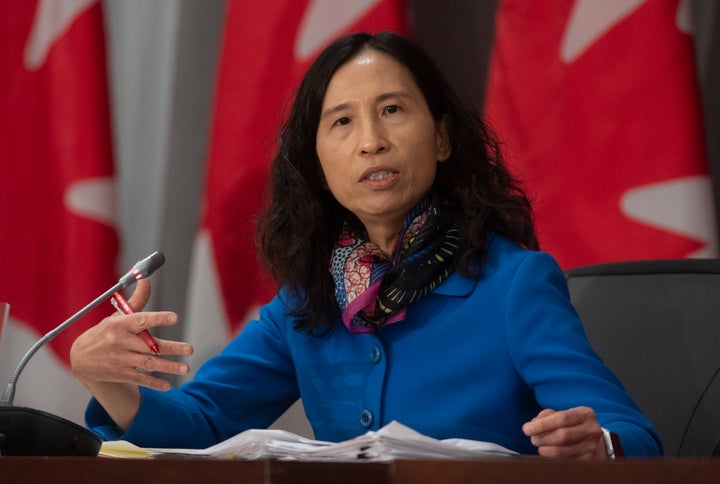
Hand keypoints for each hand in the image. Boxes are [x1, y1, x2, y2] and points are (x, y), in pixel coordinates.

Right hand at [70, 278, 193, 391]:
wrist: (80, 359)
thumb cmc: (105, 333)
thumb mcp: (117, 316)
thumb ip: (136, 301)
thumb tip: (146, 279)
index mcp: (119, 324)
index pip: (140, 320)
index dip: (158, 318)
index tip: (175, 318)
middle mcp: (119, 342)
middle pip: (149, 345)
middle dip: (171, 348)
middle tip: (190, 349)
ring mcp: (120, 359)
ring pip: (147, 363)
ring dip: (168, 366)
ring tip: (185, 367)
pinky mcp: (120, 374)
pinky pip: (140, 379)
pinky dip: (154, 383)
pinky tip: (168, 385)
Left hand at [522, 407, 606, 459]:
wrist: (597, 441)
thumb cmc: (574, 425)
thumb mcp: (564, 414)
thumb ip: (547, 416)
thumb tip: (532, 425)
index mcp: (585, 414)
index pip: (561, 418)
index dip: (542, 424)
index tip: (526, 429)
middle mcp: (592, 430)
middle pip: (562, 435)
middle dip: (542, 438)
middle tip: (533, 438)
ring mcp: (592, 447)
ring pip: (562, 451)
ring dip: (544, 450)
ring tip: (540, 446)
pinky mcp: (589, 461)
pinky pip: (565, 461)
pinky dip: (552, 458)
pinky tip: (548, 453)